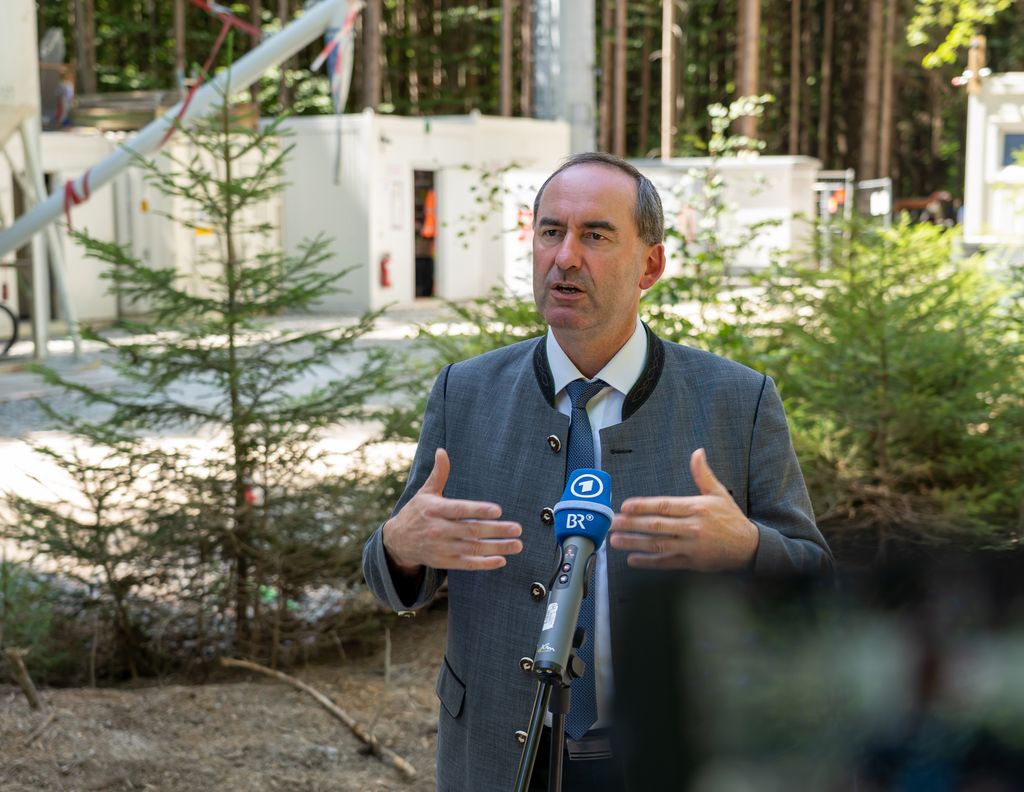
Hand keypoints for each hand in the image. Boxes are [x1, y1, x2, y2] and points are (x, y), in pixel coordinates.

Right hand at [382, 448, 522, 574]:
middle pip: (471, 530)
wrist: (397, 541)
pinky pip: (467, 564)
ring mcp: (441, 547)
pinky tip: (502, 560)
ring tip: (517, 544)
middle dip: (496, 530)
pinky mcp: (444, 562)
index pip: (459, 510)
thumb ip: (438, 474)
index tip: (498, 510)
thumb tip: (442, 451)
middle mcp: (437, 529)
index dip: (478, 510)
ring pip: (472, 548)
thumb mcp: (425, 492)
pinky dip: (484, 564)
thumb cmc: (417, 512)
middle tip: (517, 528)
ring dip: (496, 547)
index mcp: (434, 509)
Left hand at [608, 448, 758, 570]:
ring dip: (634, 543)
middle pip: (657, 525)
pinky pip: (666, 562)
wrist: (749, 547)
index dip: (643, 506)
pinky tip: (632, 559)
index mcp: (697, 508)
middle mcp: (692, 527)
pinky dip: (648, 562)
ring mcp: (691, 547)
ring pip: (658, 545)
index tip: (625, 506)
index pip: (665, 506)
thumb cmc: (731, 518)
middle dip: (632, 524)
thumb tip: (697, 452)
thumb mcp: (719, 493)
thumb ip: (703, 474)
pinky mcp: (691, 562)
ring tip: (615, 540)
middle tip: (612, 522)